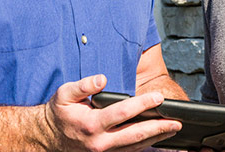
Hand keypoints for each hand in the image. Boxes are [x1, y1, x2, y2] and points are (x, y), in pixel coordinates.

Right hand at [43, 74, 182, 150]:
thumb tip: (102, 79)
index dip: (143, 104)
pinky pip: (130, 151)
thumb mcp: (64, 93)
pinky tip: (157, 137)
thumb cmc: (59, 112)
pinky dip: (145, 145)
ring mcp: (104, 151)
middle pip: (135, 134)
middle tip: (176, 121)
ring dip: (156, 138)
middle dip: (159, 127)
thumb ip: (83, 85)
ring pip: (135, 146)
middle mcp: (99, 141)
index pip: (123, 113)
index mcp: (91, 124)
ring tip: (173, 129)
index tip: (159, 97)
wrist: (48, 137)